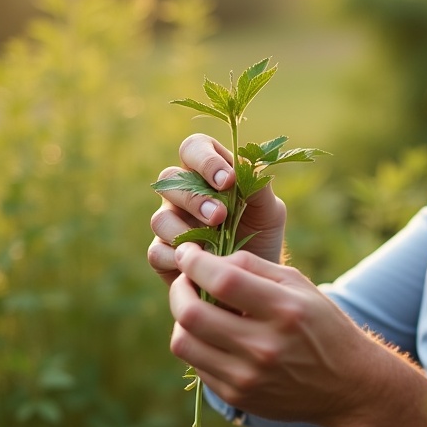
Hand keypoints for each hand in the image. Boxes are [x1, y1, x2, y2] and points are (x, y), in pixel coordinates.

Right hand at [147, 134, 287, 283]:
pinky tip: (200, 262)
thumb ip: (258, 188)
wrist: (254, 279)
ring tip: (211, 241)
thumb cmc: (260, 235)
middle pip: (169, 179)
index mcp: (207, 173)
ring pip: (160, 218)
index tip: (228, 180)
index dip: (206, 160)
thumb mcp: (269, 211)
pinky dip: (177, 257)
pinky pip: (156, 251)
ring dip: (183, 229)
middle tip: (220, 215)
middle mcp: (183, 194)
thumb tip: (246, 167)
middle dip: (195, 197)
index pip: (194, 148)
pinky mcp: (162, 255)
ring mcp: (170, 224)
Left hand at [168, 245, 389, 426]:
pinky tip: (214, 335)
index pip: (222, 280)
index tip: (187, 252)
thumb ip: (253, 267)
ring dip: (182, 319)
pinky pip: (196, 365)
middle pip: (192, 314)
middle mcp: (264, 347)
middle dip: (179, 290)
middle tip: (186, 280)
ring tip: (196, 308)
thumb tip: (207, 259)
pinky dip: (197, 344)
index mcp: (284, 310)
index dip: (195, 262)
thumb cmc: (322, 325)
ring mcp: (248, 376)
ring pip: (184, 343)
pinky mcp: (237, 396)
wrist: (347, 385)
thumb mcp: (300, 286)